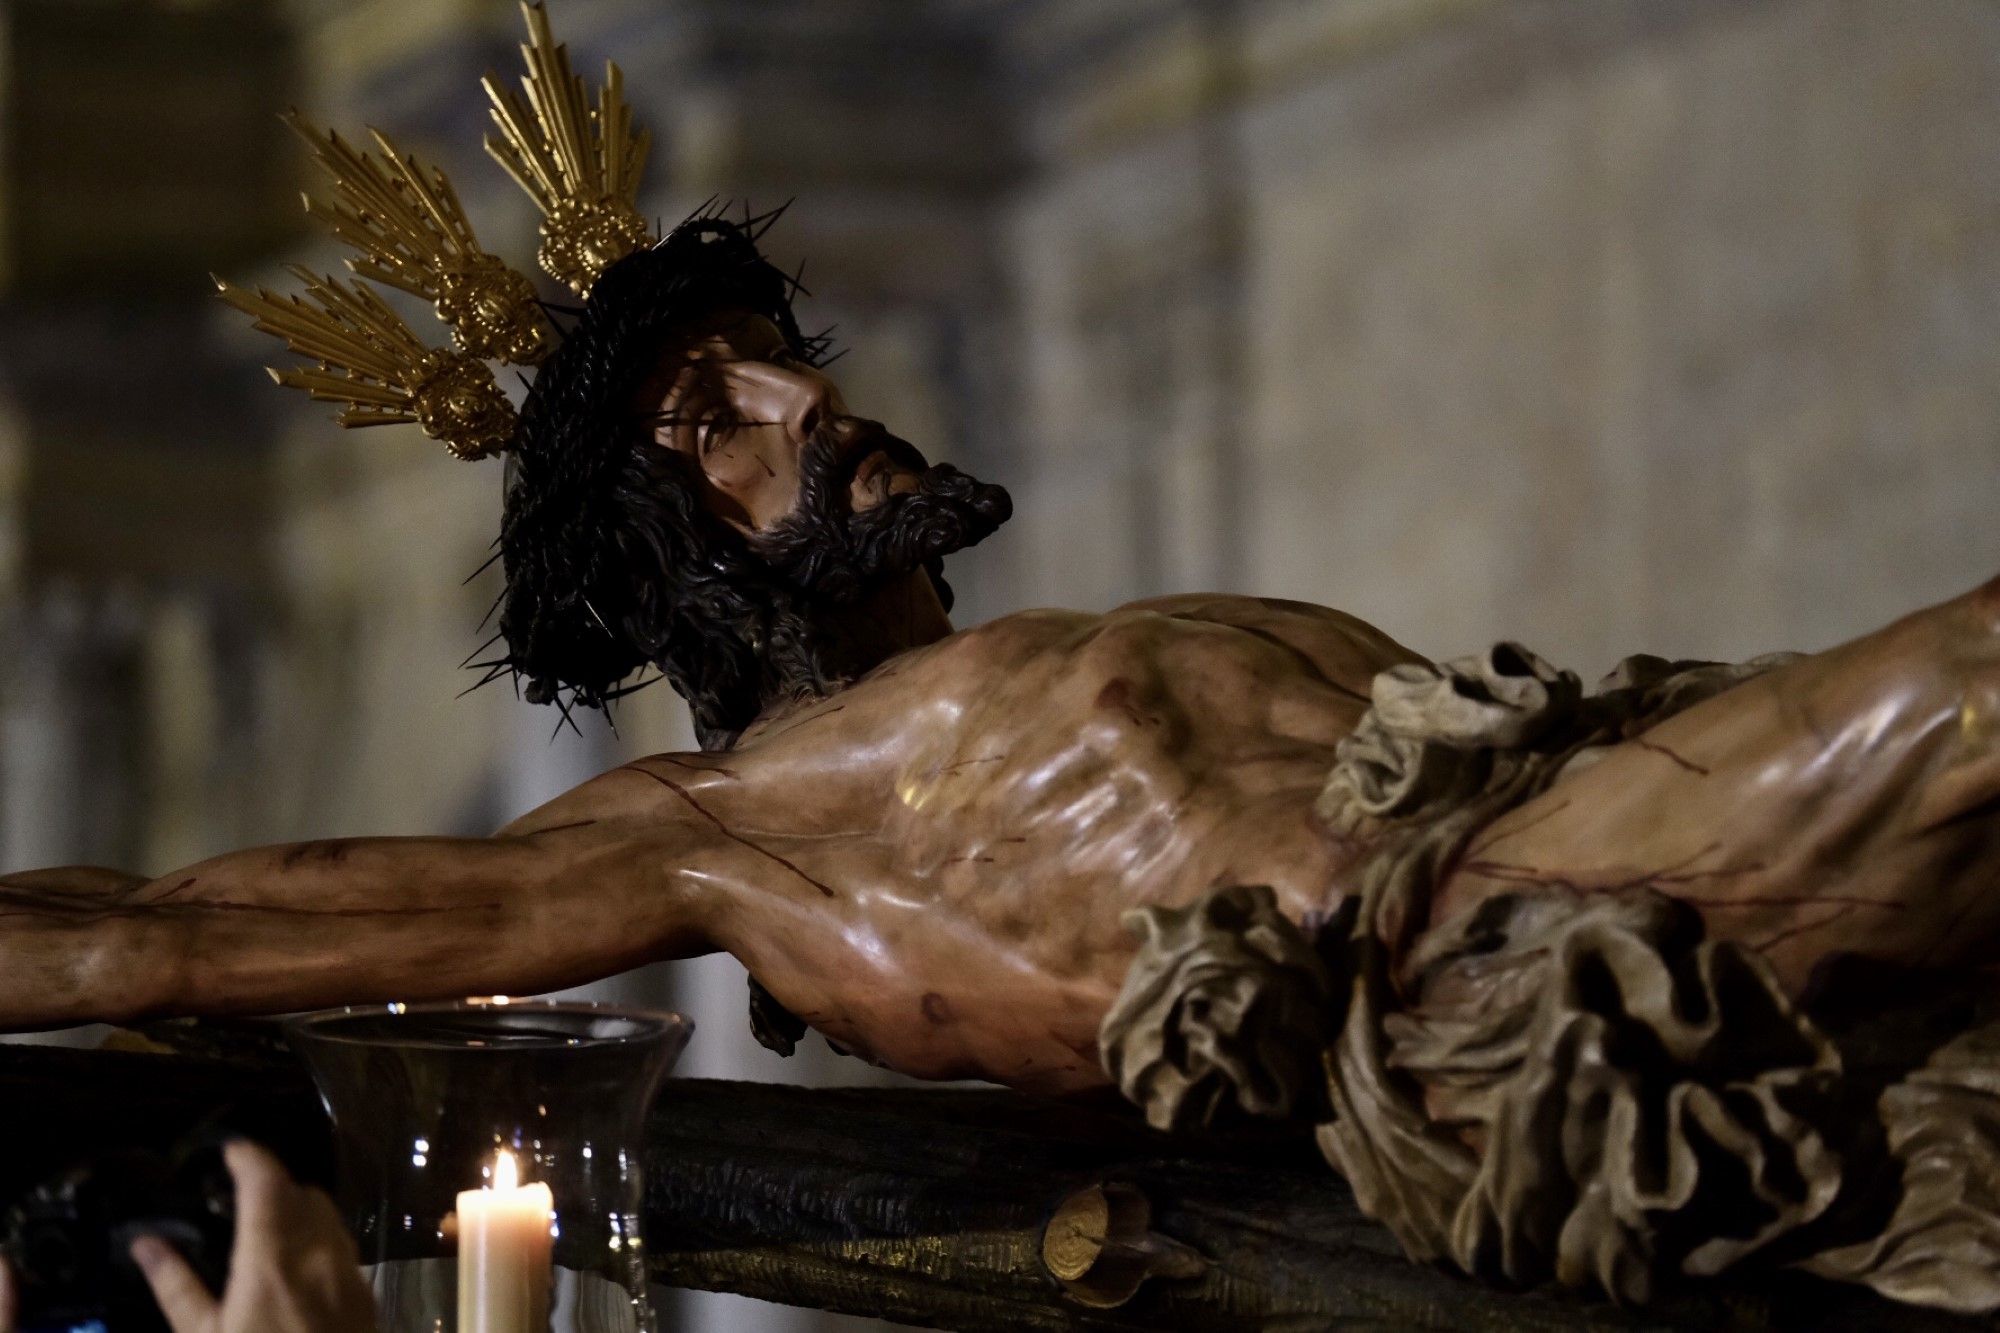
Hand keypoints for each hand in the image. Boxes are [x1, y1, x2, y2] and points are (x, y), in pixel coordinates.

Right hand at [129, 1141, 377, 1332]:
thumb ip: (176, 1285)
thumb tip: (145, 1243)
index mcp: (272, 1258)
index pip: (266, 1181)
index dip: (249, 1157)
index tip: (229, 1150)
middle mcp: (319, 1254)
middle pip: (303, 1193)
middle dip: (273, 1186)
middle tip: (238, 1199)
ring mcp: (349, 1274)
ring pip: (329, 1218)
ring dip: (300, 1212)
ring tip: (264, 1231)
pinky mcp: (366, 1297)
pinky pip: (343, 1248)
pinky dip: (320, 1242)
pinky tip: (296, 1269)